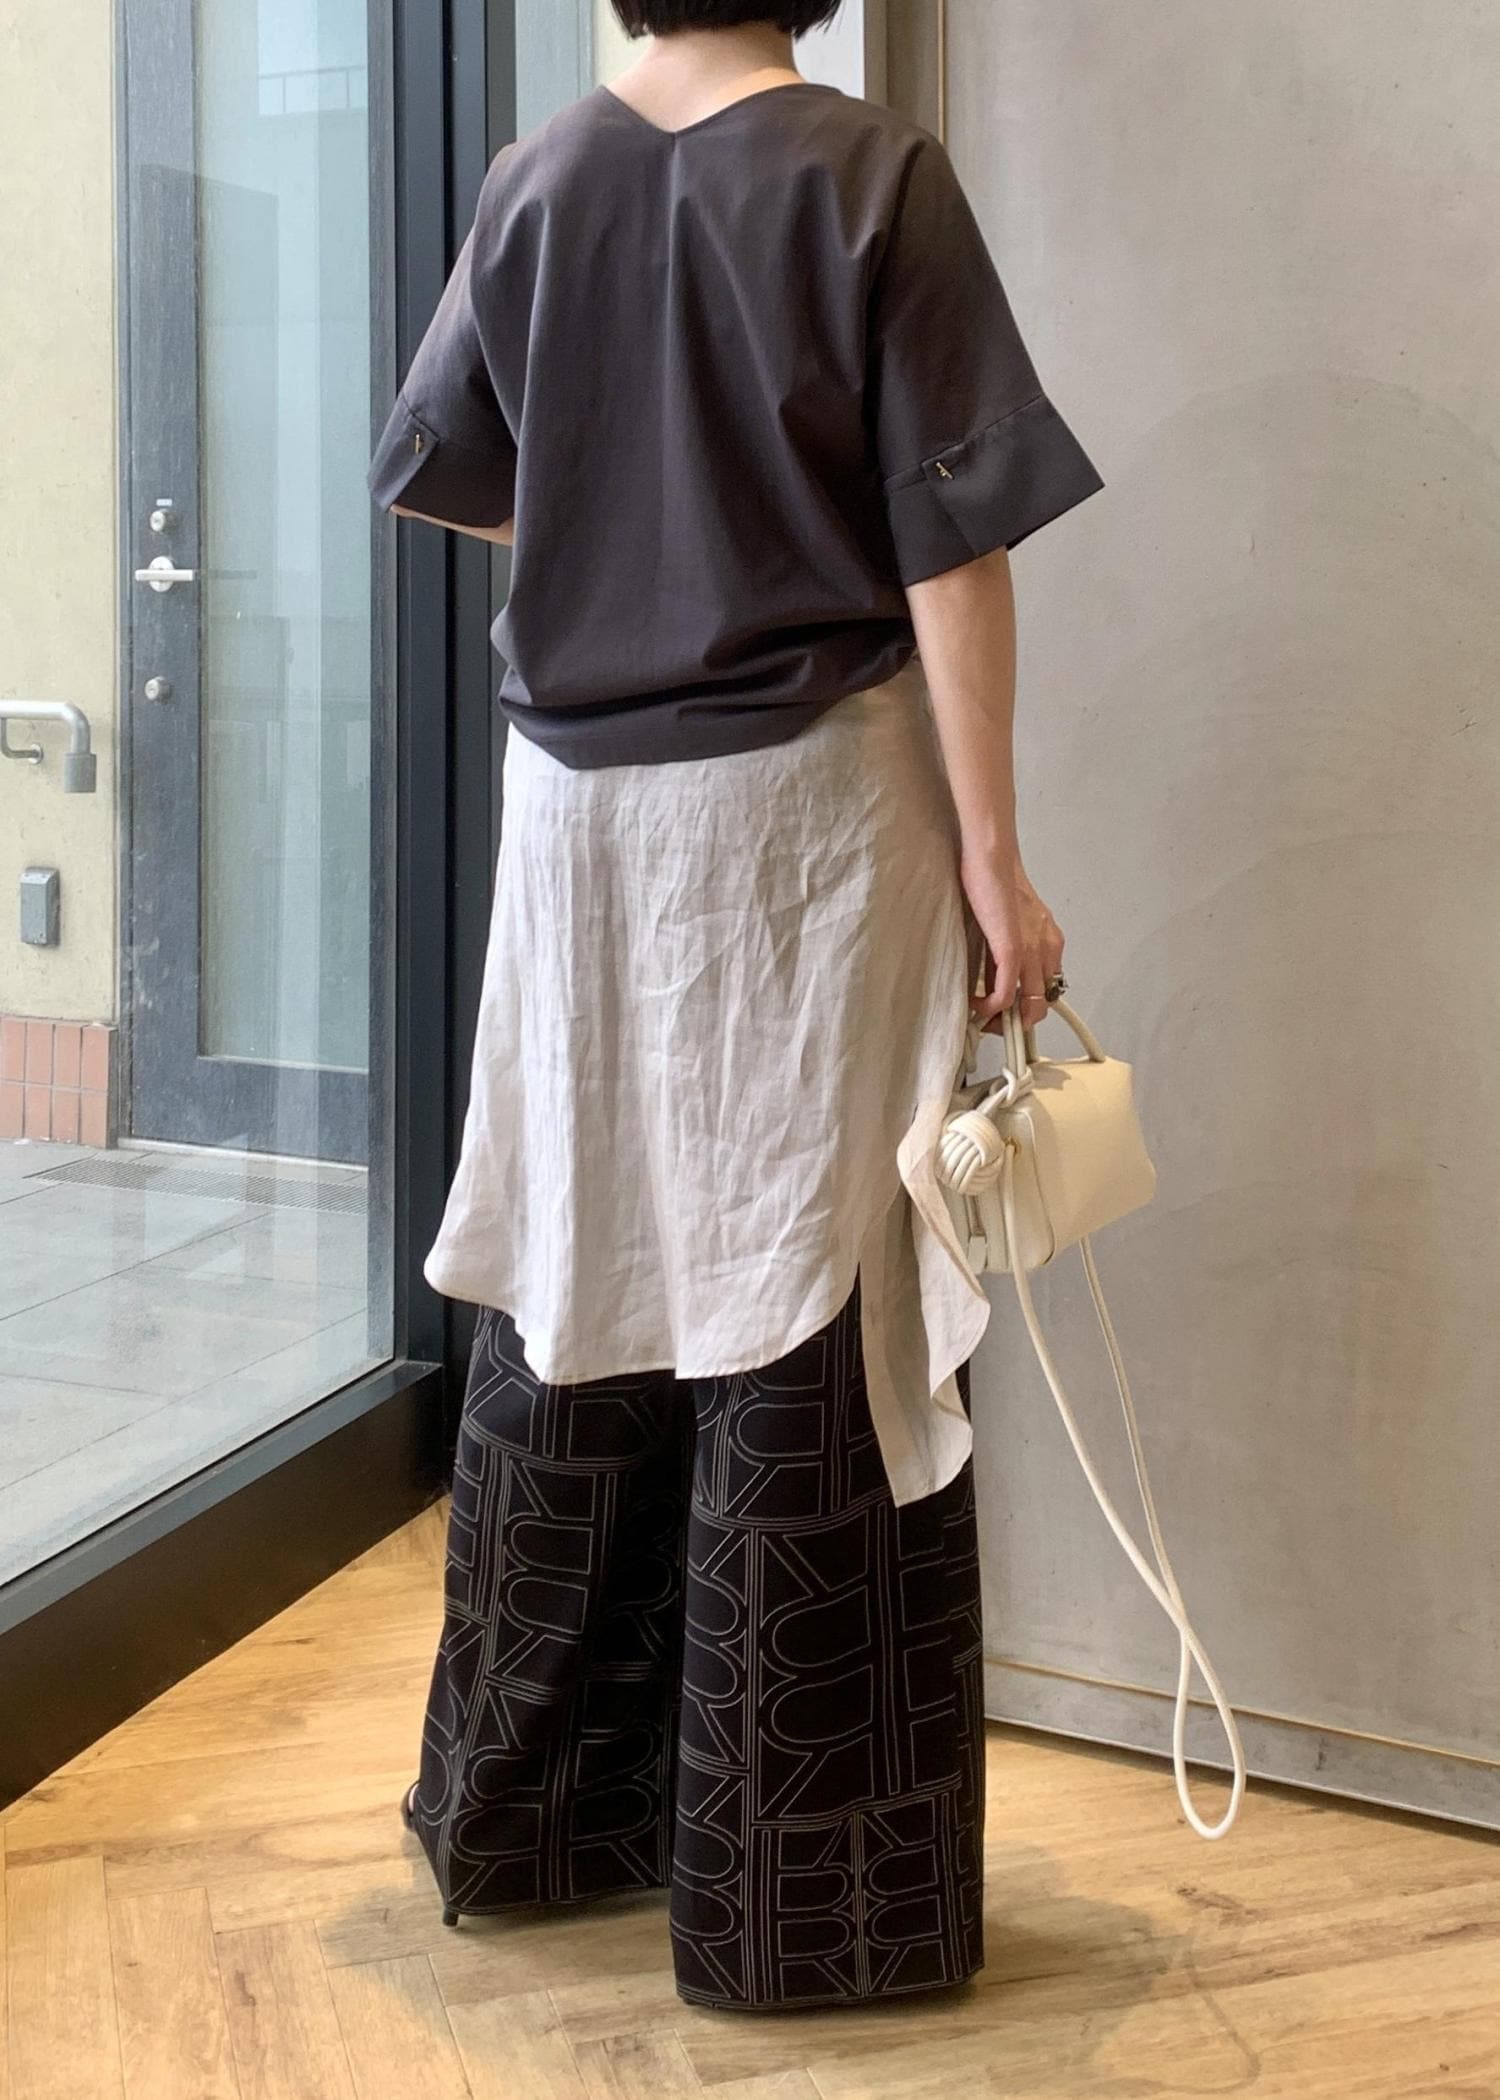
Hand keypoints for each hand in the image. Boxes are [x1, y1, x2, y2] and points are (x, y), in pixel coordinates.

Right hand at [959, 851, 1064, 1033]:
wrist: (992, 859)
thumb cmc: (995, 884)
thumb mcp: (1008, 925)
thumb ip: (1006, 954)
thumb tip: (992, 984)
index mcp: (1051, 942)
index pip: (1048, 990)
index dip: (1027, 1009)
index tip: (1006, 1015)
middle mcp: (1048, 950)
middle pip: (1042, 1005)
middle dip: (1017, 1023)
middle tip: (992, 1024)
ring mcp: (1033, 952)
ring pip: (1030, 1007)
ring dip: (1004, 1021)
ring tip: (982, 1018)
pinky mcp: (1013, 950)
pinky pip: (1007, 995)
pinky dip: (991, 1008)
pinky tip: (976, 1005)